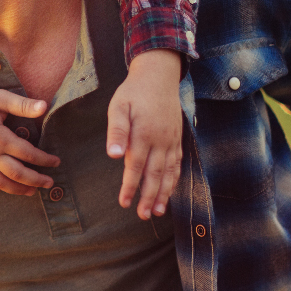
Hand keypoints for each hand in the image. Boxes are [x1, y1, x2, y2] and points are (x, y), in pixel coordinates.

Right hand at [0, 88, 57, 195]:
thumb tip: (45, 107)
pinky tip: (4, 189)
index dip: (44, 159)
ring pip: (1, 183)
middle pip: (18, 174)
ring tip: (31, 191)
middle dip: (36, 180)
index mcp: (1, 138)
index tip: (56, 162)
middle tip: (50, 183)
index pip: (29, 154)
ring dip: (18, 189)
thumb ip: (22, 105)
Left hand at [107, 48, 182, 218]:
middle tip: (143, 215)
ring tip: (158, 211)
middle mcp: (161, 140)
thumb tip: (113, 156)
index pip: (136, 166)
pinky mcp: (177, 138)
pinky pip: (178, 163)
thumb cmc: (133, 92)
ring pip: (169, 172)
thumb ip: (117, 131)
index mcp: (144, 134)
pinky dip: (174, 179)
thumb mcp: (118, 107)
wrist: (158, 76)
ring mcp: (172, 140)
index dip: (130, 186)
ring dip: (164, 193)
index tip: (124, 202)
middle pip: (155, 174)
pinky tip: (170, 190)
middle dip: (149, 197)